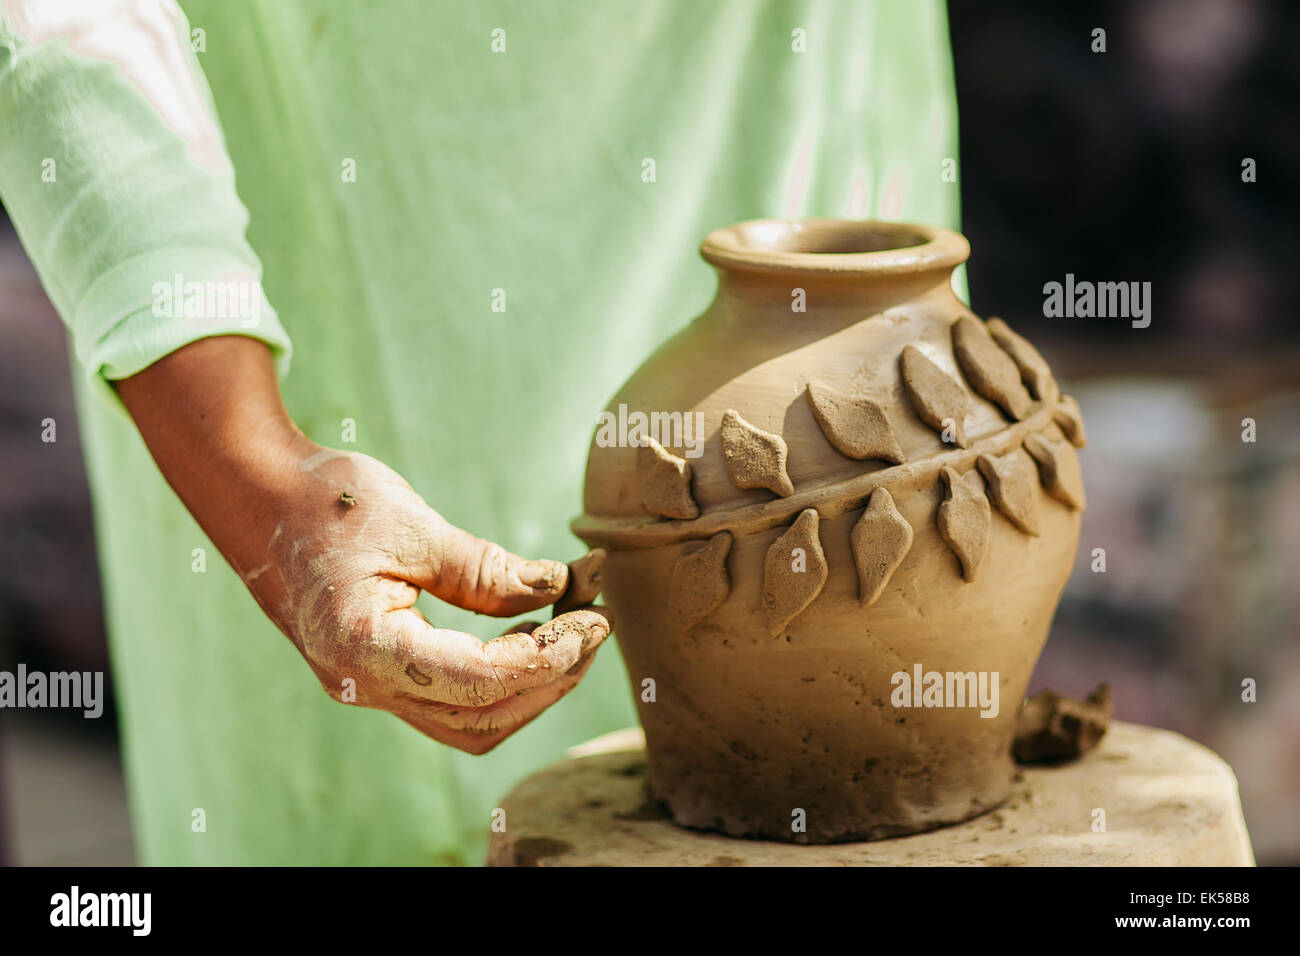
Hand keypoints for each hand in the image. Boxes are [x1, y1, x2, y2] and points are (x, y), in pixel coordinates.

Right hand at [118, 336, 609, 752]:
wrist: (257, 499)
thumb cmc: (326, 501)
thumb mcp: (413, 525)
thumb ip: (485, 568)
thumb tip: (560, 588)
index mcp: (366, 647)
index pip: (480, 679)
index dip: (548, 657)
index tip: (593, 619)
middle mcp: (363, 685)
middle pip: (482, 718)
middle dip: (551, 680)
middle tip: (596, 625)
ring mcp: (367, 687)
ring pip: (469, 723)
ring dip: (530, 687)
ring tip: (571, 631)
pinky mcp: (377, 676)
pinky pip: (450, 702)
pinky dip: (500, 680)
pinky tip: (528, 634)